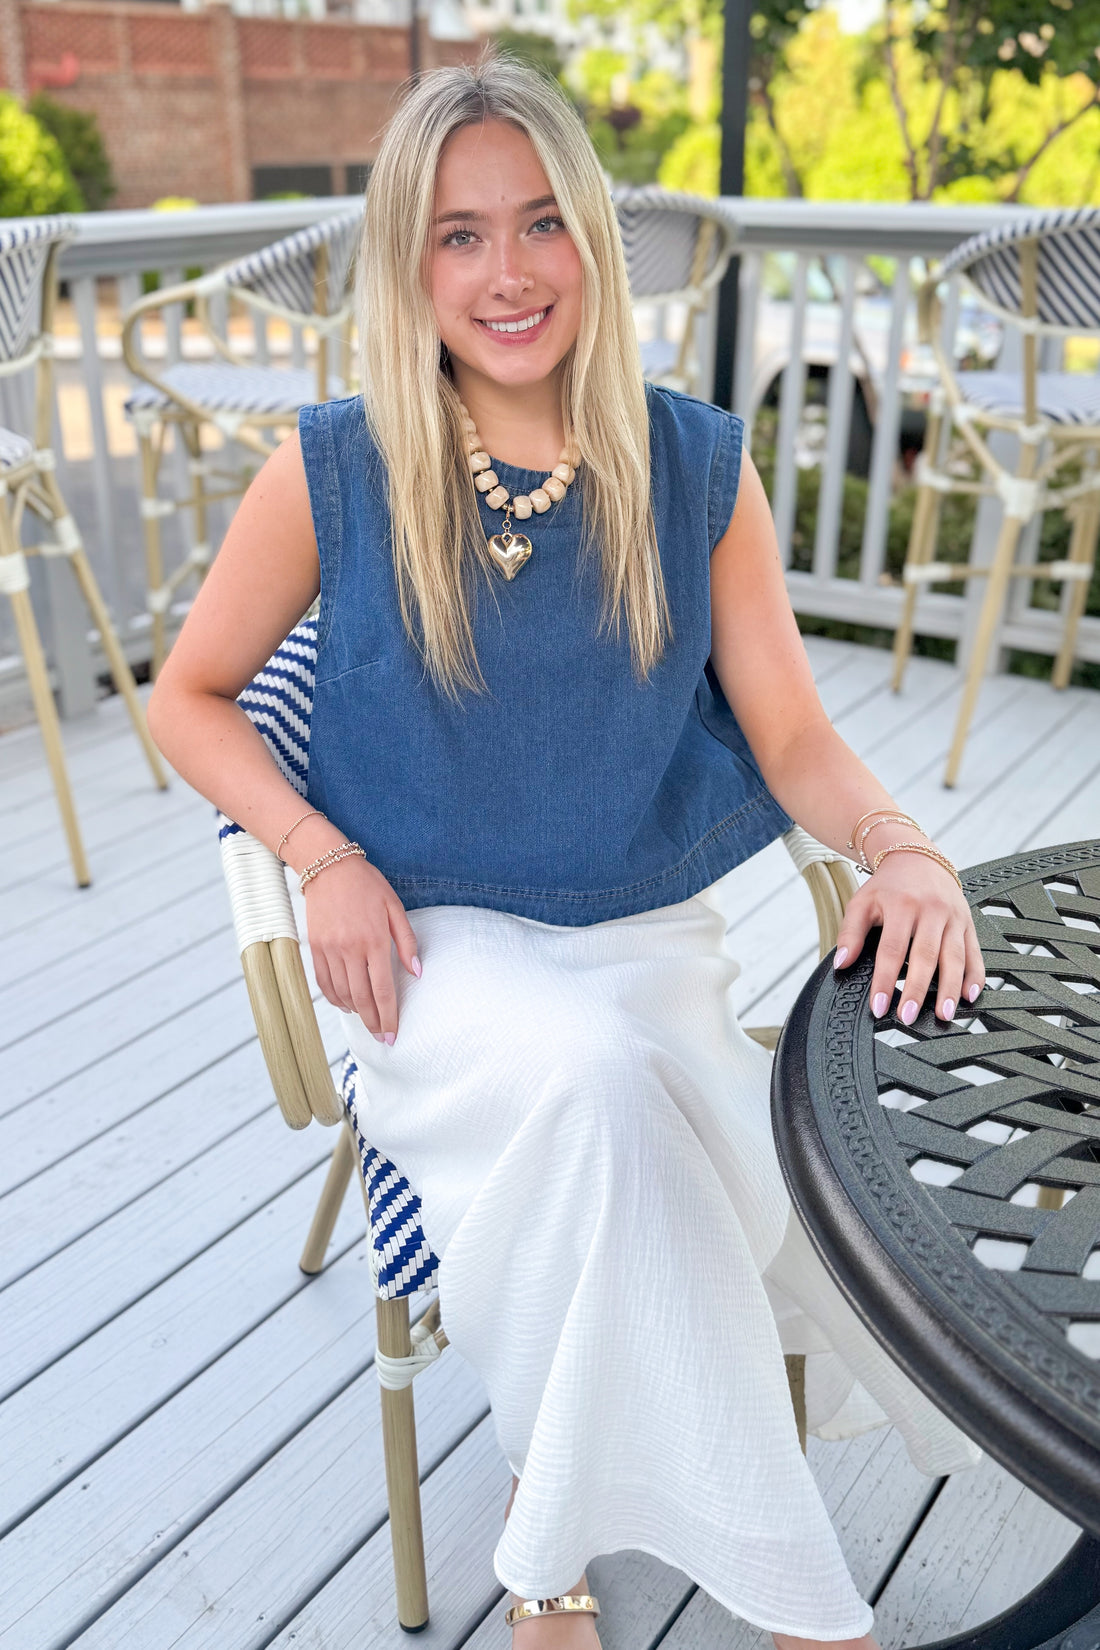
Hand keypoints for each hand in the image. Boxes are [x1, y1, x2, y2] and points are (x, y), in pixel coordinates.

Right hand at [303, 853, 419, 1041]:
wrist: (329, 867)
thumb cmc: (367, 885)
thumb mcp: (395, 907)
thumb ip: (407, 942)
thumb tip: (417, 972)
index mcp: (374, 941)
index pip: (382, 990)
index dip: (388, 1017)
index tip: (393, 1035)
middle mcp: (350, 949)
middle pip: (361, 998)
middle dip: (373, 1022)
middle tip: (381, 1037)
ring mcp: (330, 949)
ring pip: (342, 993)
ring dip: (355, 1012)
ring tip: (367, 1020)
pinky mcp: (315, 947)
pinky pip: (324, 982)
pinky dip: (335, 998)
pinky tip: (346, 1004)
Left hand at [833, 850, 984, 1024]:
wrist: (917, 858)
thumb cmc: (888, 886)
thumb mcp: (862, 902)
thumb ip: (850, 933)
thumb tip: (841, 963)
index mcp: (901, 906)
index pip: (892, 950)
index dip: (885, 980)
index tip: (879, 1007)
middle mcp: (931, 911)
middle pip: (925, 956)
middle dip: (917, 990)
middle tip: (909, 1016)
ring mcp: (953, 917)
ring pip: (954, 956)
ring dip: (950, 988)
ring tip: (943, 1015)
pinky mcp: (968, 923)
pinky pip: (974, 952)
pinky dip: (975, 976)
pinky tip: (969, 996)